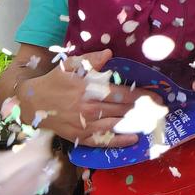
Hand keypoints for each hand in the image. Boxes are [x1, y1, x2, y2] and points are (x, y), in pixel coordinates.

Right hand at [16, 49, 160, 147]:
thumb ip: (90, 60)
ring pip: (117, 125)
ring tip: (154, 122)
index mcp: (89, 89)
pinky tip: (134, 139)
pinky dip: (119, 141)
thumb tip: (109, 54)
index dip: (141, 95)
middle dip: (144, 110)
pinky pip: (103, 141)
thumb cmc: (54, 81)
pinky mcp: (80, 137)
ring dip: (136, 124)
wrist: (32, 103)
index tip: (156, 96)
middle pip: (123, 110)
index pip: (121, 93)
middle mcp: (90, 108)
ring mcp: (85, 125)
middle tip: (162, 110)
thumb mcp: (69, 65)